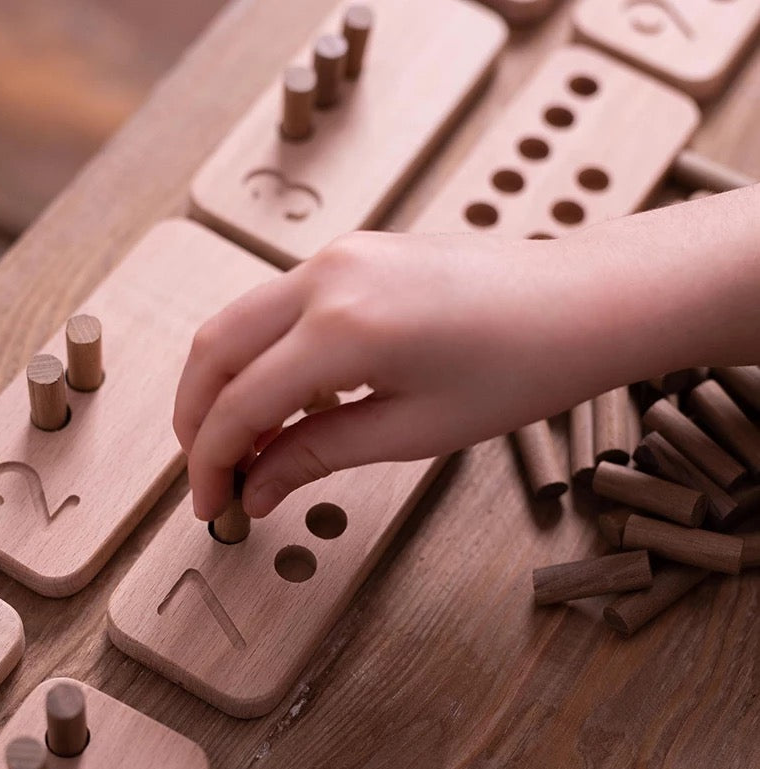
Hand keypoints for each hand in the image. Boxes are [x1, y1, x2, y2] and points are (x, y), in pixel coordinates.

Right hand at [174, 230, 588, 520]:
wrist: (582, 302)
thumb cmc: (519, 369)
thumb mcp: (413, 430)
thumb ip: (317, 454)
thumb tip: (257, 488)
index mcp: (342, 329)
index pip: (238, 403)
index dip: (211, 462)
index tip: (211, 505)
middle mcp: (325, 277)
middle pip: (214, 347)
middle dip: (195, 418)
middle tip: (208, 475)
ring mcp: (337, 256)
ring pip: (238, 321)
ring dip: (223, 384)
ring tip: (241, 446)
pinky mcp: (352, 254)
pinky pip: (278, 306)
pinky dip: (261, 356)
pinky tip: (282, 401)